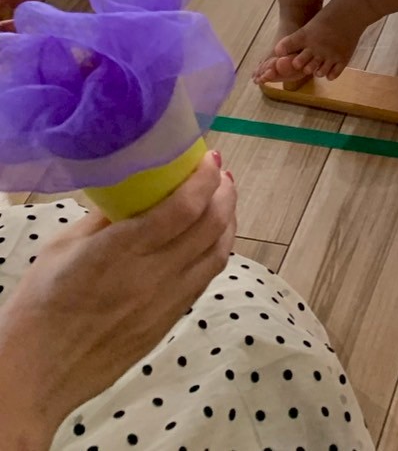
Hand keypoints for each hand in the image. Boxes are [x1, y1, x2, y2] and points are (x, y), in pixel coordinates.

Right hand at [0, 152, 235, 446]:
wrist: (35, 374)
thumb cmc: (39, 305)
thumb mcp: (63, 247)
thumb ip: (105, 218)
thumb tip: (134, 193)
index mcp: (123, 250)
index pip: (184, 208)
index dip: (205, 179)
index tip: (210, 158)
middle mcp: (154, 275)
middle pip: (210, 227)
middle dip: (224, 194)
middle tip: (221, 174)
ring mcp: (166, 303)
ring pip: (216, 255)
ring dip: (227, 222)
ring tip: (224, 202)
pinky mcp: (168, 324)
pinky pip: (204, 281)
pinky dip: (215, 253)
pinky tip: (210, 241)